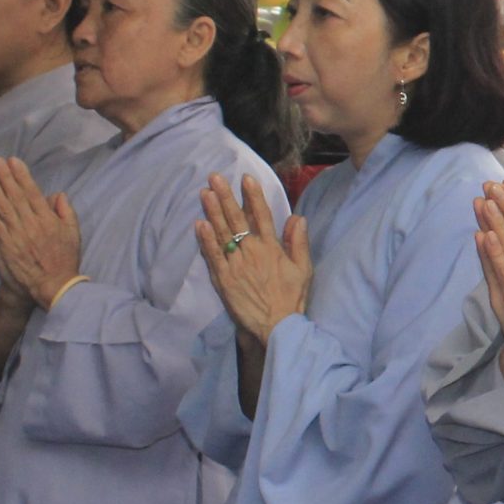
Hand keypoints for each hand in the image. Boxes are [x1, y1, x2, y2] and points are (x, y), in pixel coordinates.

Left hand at [0, 157, 83, 306]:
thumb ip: (65, 212)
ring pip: (1, 210)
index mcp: (48, 219)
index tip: (12, 161)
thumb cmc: (64, 259)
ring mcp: (15, 237)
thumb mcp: (73, 233)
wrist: (53, 286)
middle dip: (3, 177)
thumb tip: (57, 194)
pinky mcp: (4, 249)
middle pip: (14, 197)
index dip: (21, 175)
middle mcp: (31, 225)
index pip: (32, 192)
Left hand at [193, 174, 309, 343]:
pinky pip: (212, 255)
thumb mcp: (304, 269)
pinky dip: (205, 239)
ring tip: (204, 192)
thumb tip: (297, 218)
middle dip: (225, 196)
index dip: (253, 196)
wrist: (277, 325)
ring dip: (212, 212)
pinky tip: (199, 224)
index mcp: (272, 247)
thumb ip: (299, 243)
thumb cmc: (292, 298)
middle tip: (214, 178)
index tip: (245, 178)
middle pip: (237, 219)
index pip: (262, 215)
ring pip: (222, 233)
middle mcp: (252, 251)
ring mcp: (235, 264)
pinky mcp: (223, 279)